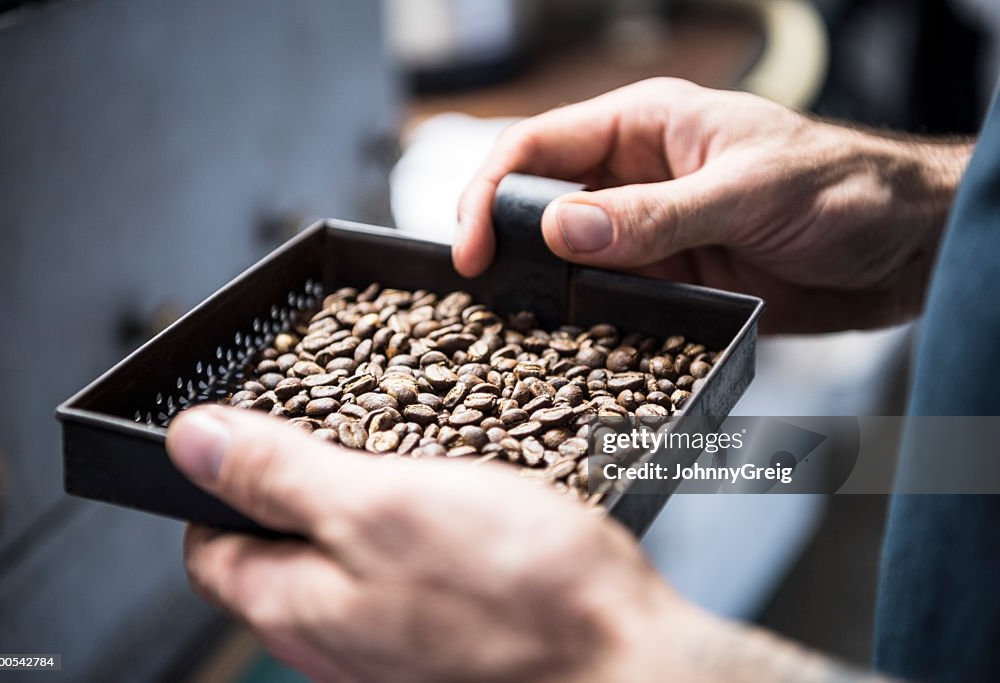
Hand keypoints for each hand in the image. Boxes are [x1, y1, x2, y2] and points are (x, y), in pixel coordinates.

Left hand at [168, 406, 889, 681]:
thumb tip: (192, 442)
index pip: (210, 546)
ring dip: (364, 497)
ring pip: (346, 555)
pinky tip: (454, 498)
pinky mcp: (442, 631)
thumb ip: (279, 476)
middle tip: (341, 426)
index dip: (219, 480)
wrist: (621, 658)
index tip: (250, 429)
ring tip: (407, 452)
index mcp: (296, 605)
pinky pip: (403, 569)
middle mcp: (333, 637)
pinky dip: (414, 522)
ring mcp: (389, 641)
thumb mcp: (380, 505)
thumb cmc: (515, 591)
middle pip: (279, 548)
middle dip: (298, 480)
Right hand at [454, 78, 971, 332]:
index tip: (471, 249)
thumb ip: (653, 215)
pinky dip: (584, 322)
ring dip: (541, 289)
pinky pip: (607, 299)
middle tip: (481, 294)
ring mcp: (647, 232)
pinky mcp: (666, 280)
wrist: (903, 245)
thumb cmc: (843, 187)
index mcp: (645, 127)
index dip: (490, 192)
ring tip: (513, 327)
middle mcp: (634, 177)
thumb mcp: (746, 190)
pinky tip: (572, 346)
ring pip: (567, 259)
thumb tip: (563, 230)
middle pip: (538, 204)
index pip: (538, 146)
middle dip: (502, 243)